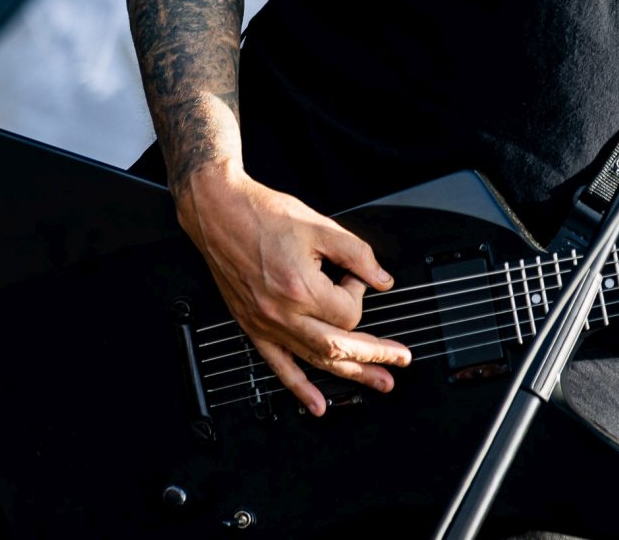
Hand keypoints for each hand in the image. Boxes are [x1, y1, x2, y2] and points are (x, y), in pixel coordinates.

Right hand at [175, 165, 409, 414]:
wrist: (218, 213)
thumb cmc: (263, 215)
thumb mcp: (320, 226)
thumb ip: (358, 254)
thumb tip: (382, 279)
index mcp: (300, 287)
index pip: (348, 311)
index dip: (359, 293)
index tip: (354, 276)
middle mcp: (282, 312)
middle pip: (339, 346)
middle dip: (374, 355)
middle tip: (400, 361)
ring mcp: (266, 324)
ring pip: (314, 360)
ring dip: (349, 374)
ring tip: (377, 382)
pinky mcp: (252, 326)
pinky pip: (278, 366)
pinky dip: (299, 388)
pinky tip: (316, 405)